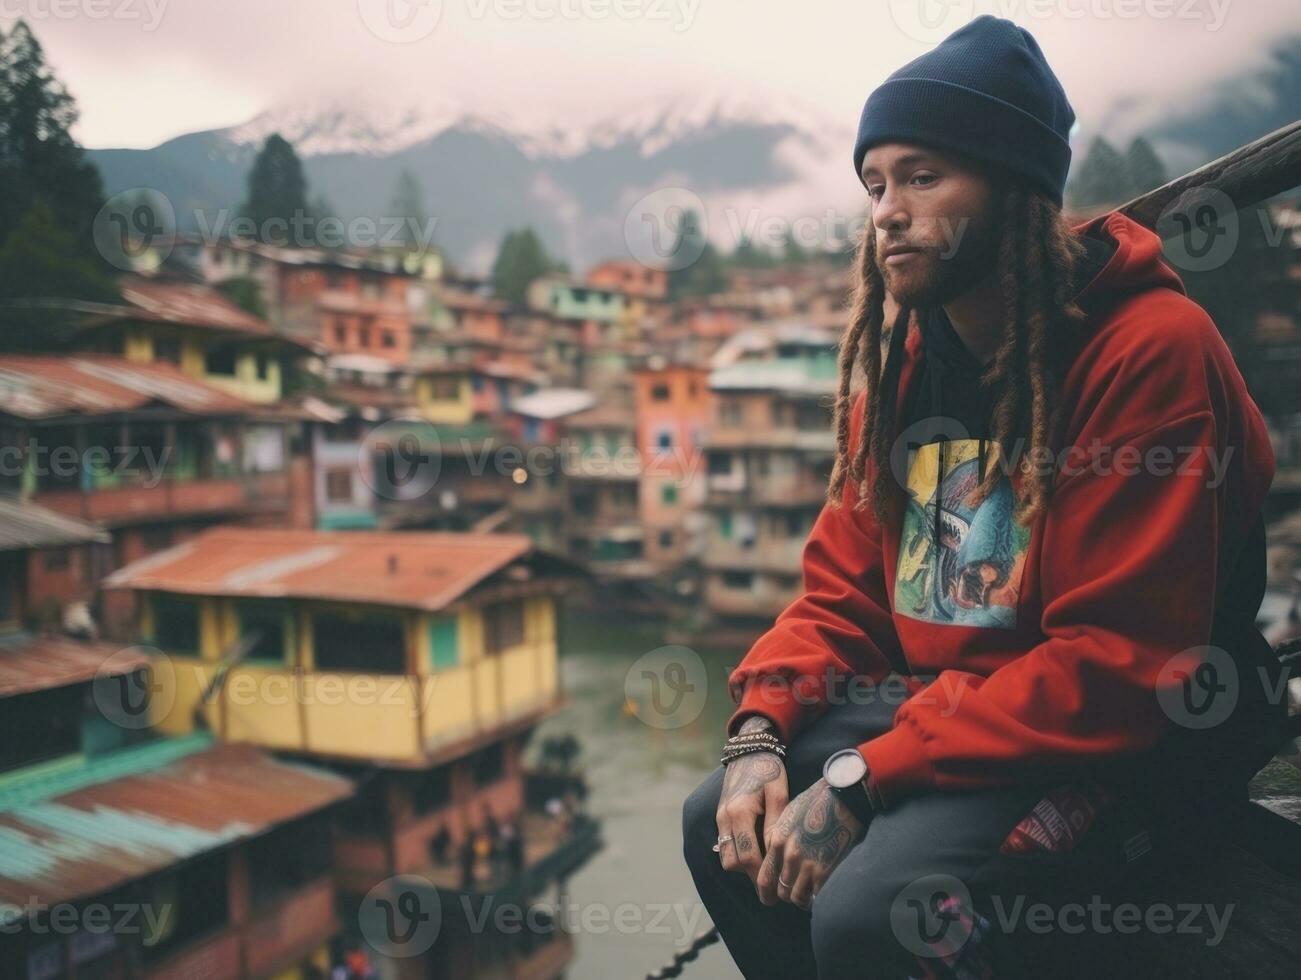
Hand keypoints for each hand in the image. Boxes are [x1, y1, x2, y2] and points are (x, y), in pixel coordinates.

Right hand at [716, 717, 788, 883]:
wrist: (750, 749)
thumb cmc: (769, 770)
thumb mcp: (779, 795)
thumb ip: (775, 825)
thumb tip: (775, 855)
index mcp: (740, 812)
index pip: (746, 858)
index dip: (760, 878)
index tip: (775, 890)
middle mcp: (725, 817)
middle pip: (732, 863)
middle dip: (751, 877)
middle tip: (772, 886)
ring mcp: (720, 817)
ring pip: (726, 856)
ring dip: (743, 866)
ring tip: (766, 869)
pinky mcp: (720, 816)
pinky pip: (725, 844)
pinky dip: (738, 854)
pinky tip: (756, 853)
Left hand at [757, 778, 865, 909]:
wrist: (844, 797)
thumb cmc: (816, 802)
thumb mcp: (788, 816)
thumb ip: (778, 837)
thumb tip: (776, 856)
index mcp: (777, 840)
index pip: (764, 877)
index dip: (767, 890)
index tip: (771, 895)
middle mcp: (789, 855)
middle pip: (780, 890)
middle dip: (785, 895)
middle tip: (792, 894)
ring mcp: (808, 864)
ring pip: (796, 897)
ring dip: (801, 898)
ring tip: (807, 895)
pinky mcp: (826, 870)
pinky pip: (816, 896)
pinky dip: (816, 898)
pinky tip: (819, 894)